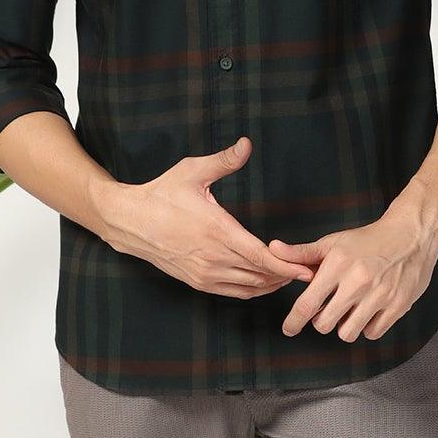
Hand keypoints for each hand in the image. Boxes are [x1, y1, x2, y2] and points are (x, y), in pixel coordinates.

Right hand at [95, 136, 312, 295]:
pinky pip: (233, 293)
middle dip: (286, 275)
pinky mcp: (197, 282)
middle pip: (260, 275)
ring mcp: (204, 273)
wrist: (129, 221)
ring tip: (290, 277)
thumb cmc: (161, 194)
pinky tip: (265, 283)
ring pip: (248, 287)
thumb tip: (246, 144)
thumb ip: (224, 161)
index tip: (306, 269)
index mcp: (217, 231)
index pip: (260, 256)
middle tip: (307, 270)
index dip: (286, 266)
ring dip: (271, 284)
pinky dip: (253, 290)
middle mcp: (213, 257)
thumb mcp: (193, 171)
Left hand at [268, 200, 437, 340]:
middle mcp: (358, 282)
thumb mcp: (333, 242)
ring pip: (348, 333)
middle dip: (322, 321)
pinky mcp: (398, 305)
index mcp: (338, 265)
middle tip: (328, 310)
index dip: (294, 321)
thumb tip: (273, 249)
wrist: (411, 234)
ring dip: (344, 326)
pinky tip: (369, 312)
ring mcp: (380, 295)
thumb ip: (302, 253)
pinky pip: (373, 333)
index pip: (307, 303)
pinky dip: (367, 327)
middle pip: (325, 324)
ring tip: (350, 311)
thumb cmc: (369, 240)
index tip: (289, 329)